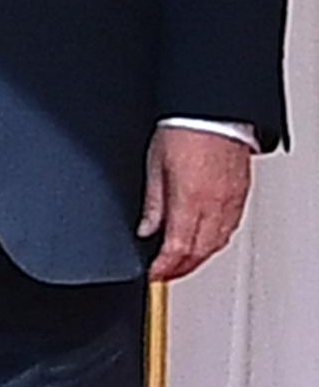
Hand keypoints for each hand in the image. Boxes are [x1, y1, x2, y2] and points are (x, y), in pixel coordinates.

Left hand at [139, 125, 253, 281]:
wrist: (211, 112)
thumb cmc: (182, 130)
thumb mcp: (154, 166)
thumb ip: (153, 203)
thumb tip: (146, 229)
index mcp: (190, 200)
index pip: (178, 248)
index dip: (164, 267)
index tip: (153, 273)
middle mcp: (214, 206)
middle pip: (199, 252)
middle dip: (180, 268)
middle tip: (164, 274)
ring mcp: (230, 202)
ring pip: (216, 244)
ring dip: (198, 258)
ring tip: (181, 262)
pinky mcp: (240, 196)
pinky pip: (229, 229)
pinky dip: (214, 242)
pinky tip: (203, 241)